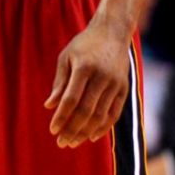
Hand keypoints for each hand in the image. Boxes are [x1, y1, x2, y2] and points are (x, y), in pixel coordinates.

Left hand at [44, 21, 129, 147]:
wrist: (113, 32)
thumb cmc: (84, 45)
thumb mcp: (66, 57)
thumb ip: (59, 82)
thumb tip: (49, 105)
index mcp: (84, 67)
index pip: (71, 99)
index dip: (61, 116)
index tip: (52, 130)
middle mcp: (102, 76)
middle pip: (86, 111)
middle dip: (72, 129)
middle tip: (61, 142)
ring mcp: (116, 83)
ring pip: (100, 116)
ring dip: (86, 132)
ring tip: (73, 142)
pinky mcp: (125, 89)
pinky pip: (114, 114)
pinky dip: (103, 127)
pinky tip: (91, 136)